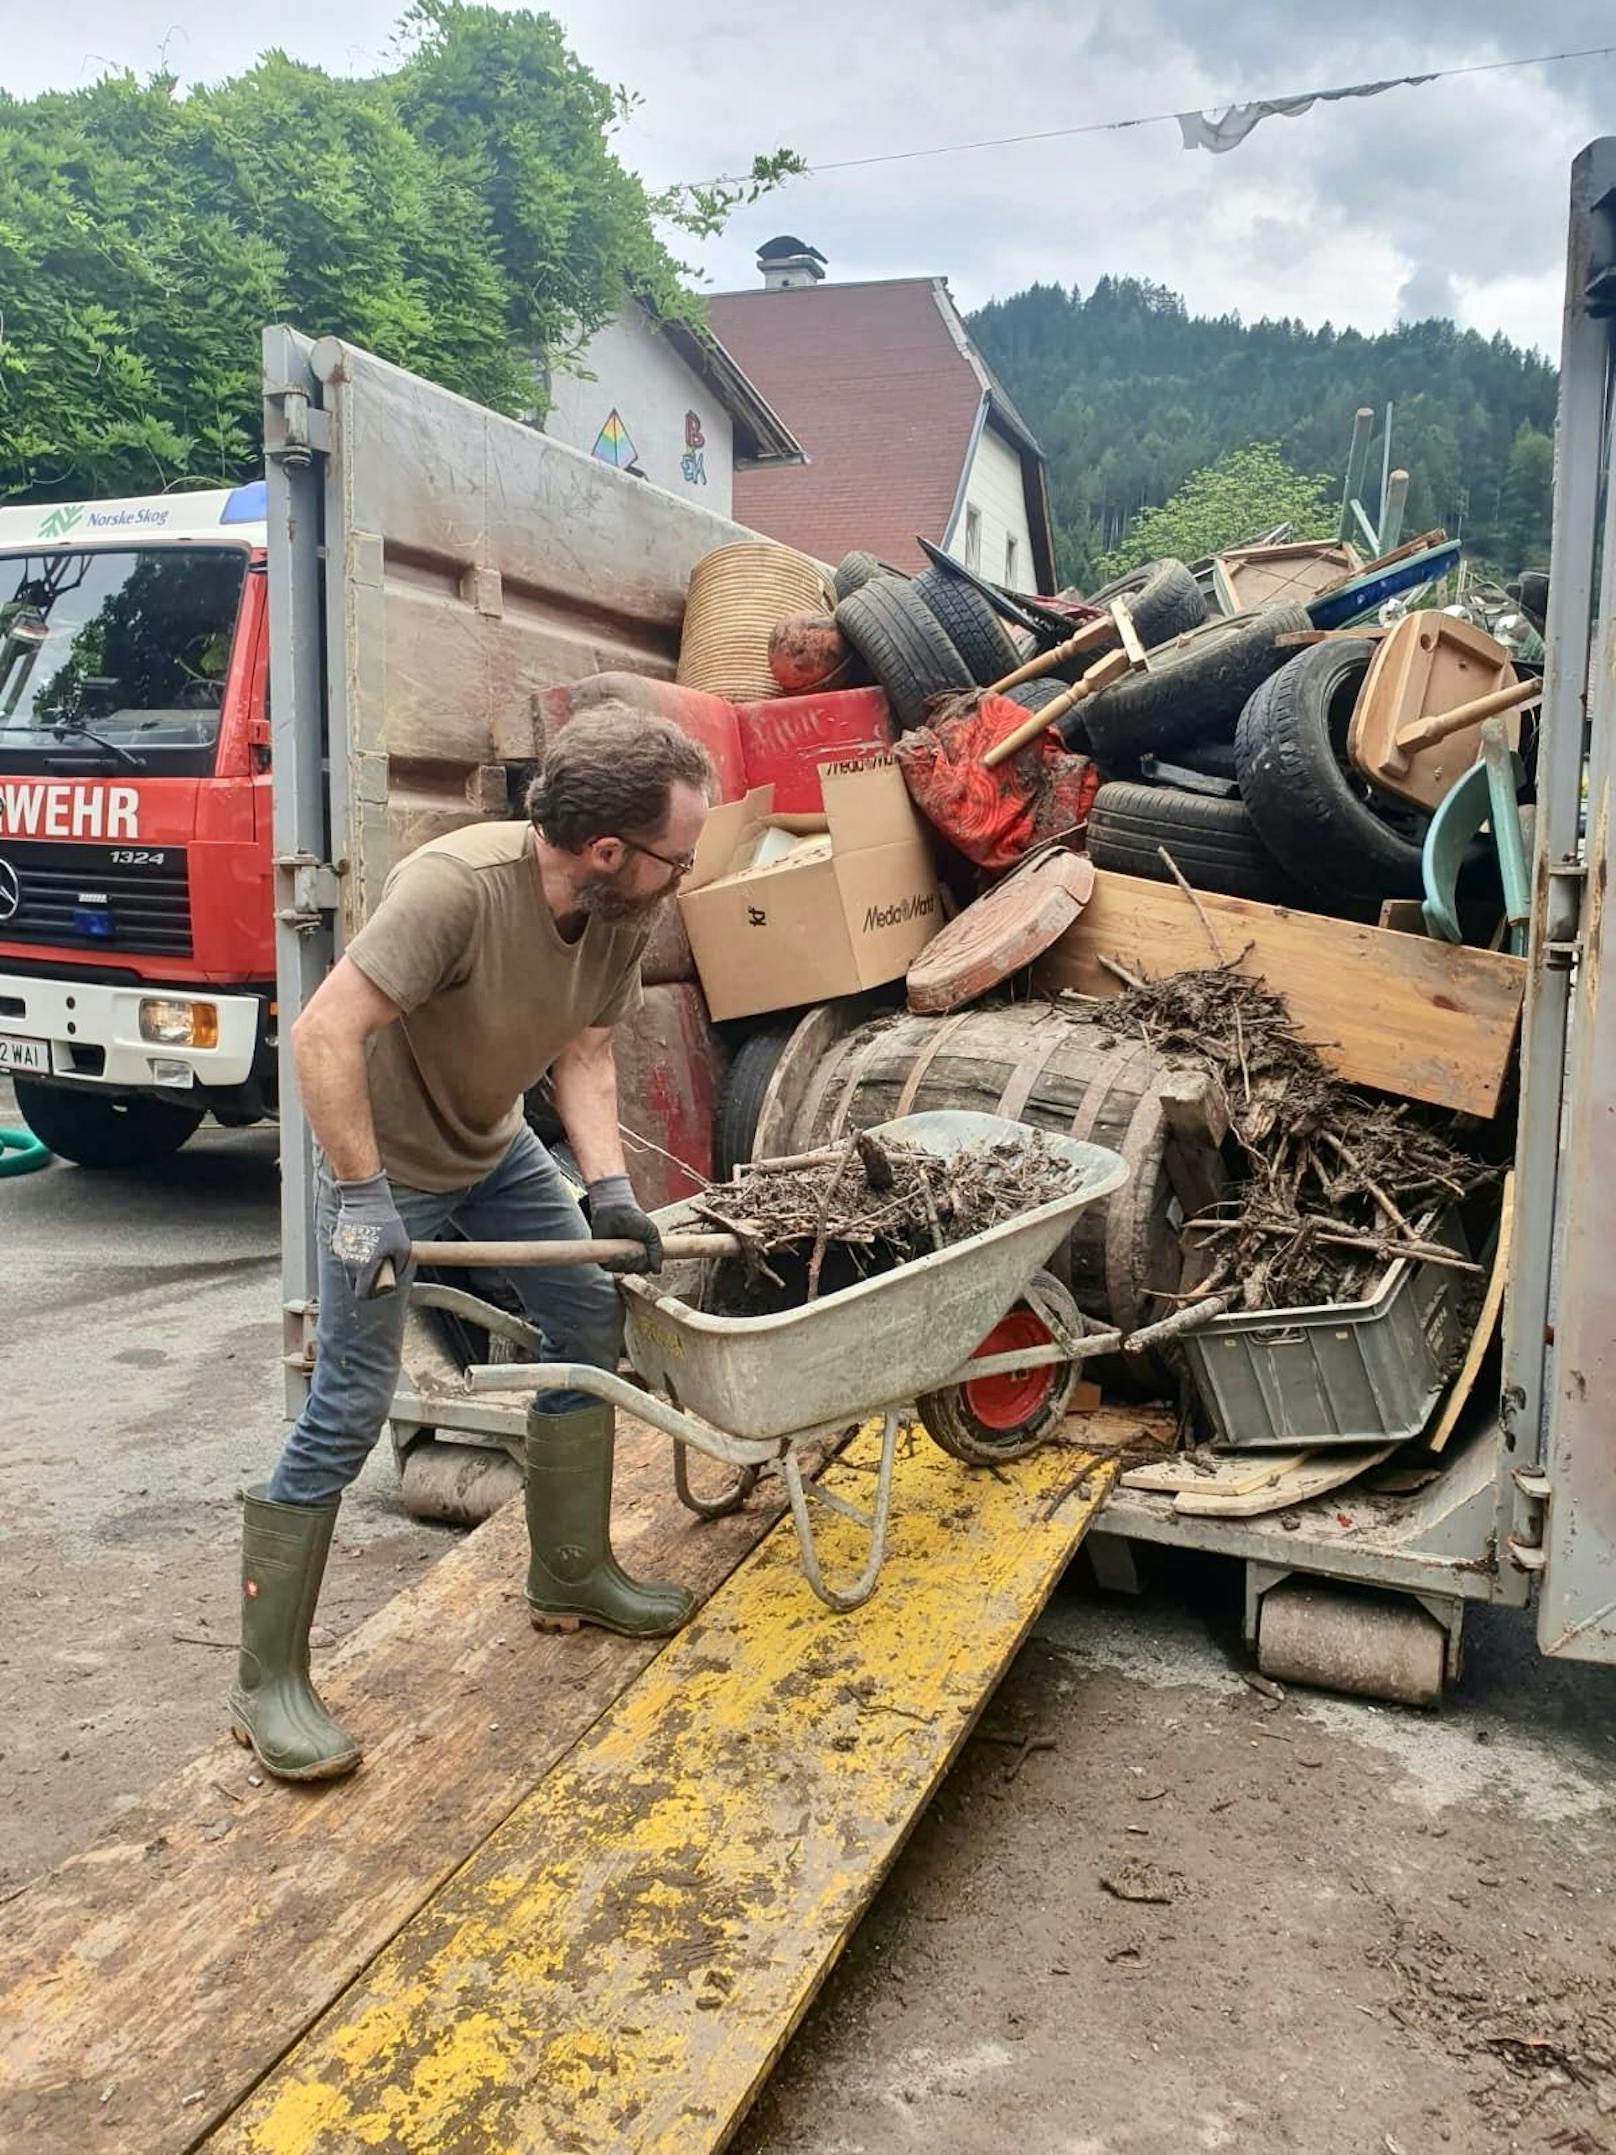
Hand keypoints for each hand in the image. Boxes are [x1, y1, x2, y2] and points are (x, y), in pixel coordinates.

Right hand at [330, 1171, 412, 1298]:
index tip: (379, 1287)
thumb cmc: (385, 1222)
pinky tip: (367, 1240)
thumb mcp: (403, 1247)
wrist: (366, 1199)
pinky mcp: (339, 1241)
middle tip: (379, 1270)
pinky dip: (356, 1252)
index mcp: (364, 1268)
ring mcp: (342, 1252)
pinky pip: (347, 1254)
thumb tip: (397, 1274)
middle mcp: (349, 1263)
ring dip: (361, 1265)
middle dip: (366, 1281)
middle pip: (355, 1283)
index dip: (372, 1293)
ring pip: (350, 1268)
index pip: (362, 1293)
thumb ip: (401, 1266)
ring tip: (374, 1250)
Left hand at [587, 1175, 662, 1274]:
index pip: (646, 1268)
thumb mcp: (651, 1233)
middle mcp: (629, 1258)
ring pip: (625, 1270)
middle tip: (637, 1249)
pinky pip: (611, 1268)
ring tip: (628, 1249)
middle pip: (637, 1270)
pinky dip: (616, 1263)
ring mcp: (617, 1258)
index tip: (646, 1253)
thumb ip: (657, 1251)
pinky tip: (619, 1253)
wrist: (615, 1210)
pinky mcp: (604, 1257)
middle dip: (638, 1262)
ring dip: (628, 1262)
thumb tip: (658, 1271)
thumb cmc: (634, 1219)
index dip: (647, 1264)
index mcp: (641, 1253)